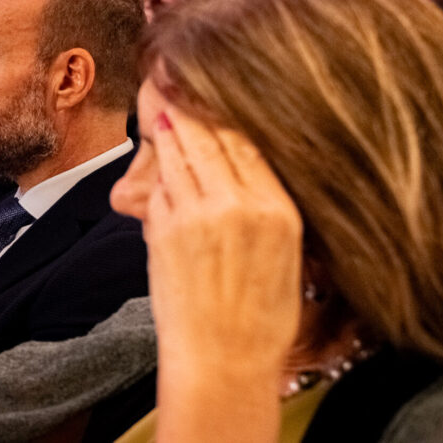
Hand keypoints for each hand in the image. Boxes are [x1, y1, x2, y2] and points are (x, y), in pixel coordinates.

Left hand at [147, 104, 301, 439]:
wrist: (222, 360)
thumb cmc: (259, 320)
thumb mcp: (286, 259)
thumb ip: (265, 211)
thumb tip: (244, 178)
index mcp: (279, 211)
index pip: (251, 144)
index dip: (229, 114)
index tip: (216, 94)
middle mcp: (242, 204)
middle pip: (215, 139)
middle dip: (195, 108)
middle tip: (178, 81)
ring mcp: (200, 213)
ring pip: (184, 154)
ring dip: (173, 129)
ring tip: (164, 104)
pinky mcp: (166, 227)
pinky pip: (162, 185)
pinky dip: (160, 168)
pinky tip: (156, 149)